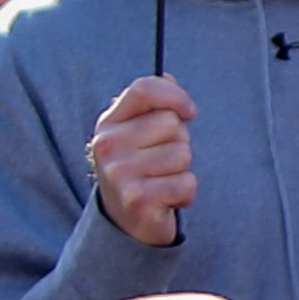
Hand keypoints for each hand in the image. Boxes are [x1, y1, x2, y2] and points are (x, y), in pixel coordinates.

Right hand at [89, 74, 199, 247]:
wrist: (125, 222)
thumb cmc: (140, 170)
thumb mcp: (138, 134)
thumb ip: (153, 105)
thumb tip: (168, 77)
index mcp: (109, 123)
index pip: (145, 89)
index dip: (175, 95)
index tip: (190, 111)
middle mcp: (108, 145)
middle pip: (172, 124)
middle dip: (179, 143)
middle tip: (161, 163)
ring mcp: (119, 172)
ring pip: (182, 154)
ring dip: (182, 170)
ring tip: (162, 181)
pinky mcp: (137, 199)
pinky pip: (186, 183)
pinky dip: (185, 194)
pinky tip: (167, 199)